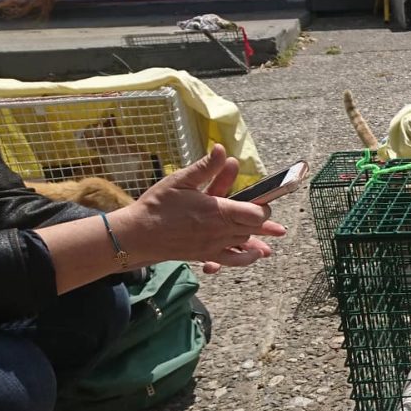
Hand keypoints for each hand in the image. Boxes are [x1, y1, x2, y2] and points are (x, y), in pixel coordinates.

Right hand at [111, 144, 285, 273]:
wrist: (138, 234)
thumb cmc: (158, 205)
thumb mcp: (181, 180)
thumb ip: (206, 167)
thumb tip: (223, 150)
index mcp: (217, 211)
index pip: (256, 213)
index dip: (263, 206)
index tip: (262, 199)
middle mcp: (220, 231)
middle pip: (254, 228)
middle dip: (264, 221)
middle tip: (270, 214)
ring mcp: (214, 246)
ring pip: (246, 242)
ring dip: (256, 236)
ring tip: (272, 234)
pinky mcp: (206, 256)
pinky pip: (233, 261)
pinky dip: (247, 258)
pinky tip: (255, 254)